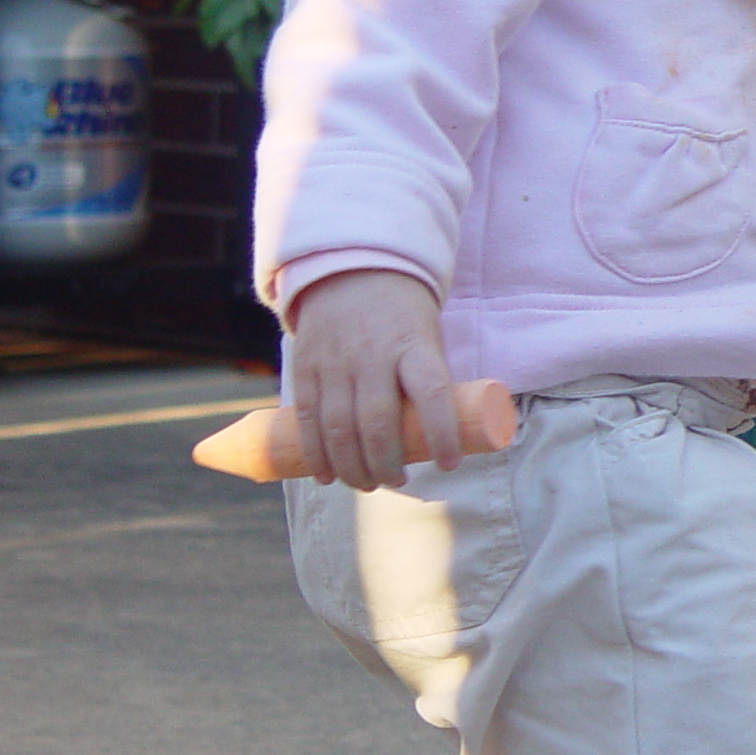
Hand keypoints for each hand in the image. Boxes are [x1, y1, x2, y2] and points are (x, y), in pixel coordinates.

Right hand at [284, 269, 459, 491]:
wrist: (352, 270)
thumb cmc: (402, 318)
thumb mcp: (427, 338)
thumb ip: (428, 383)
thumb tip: (438, 442)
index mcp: (414, 345)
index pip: (432, 394)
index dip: (441, 434)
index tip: (449, 464)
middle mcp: (373, 355)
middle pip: (377, 422)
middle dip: (386, 464)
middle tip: (397, 482)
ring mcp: (335, 361)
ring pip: (339, 427)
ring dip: (352, 467)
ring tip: (366, 484)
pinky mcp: (306, 366)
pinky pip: (307, 418)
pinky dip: (316, 454)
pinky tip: (326, 476)